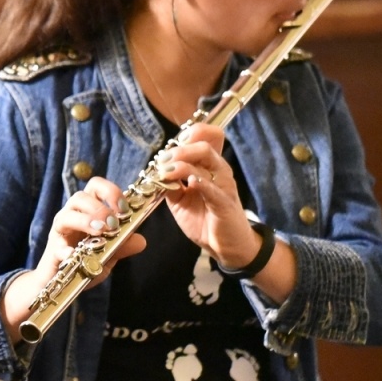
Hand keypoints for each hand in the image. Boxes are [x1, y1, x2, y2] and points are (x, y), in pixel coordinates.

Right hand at [3, 177, 147, 331]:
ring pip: (67, 215)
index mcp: (87, 211)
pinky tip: (74, 255)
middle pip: (80, 197)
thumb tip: (141, 241)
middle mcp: (71, 216)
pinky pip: (57, 247)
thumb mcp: (108, 255)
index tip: (123, 209)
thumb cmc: (83, 262)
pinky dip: (66, 250)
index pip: (96, 187)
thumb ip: (122, 246)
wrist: (58, 284)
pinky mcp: (52, 251)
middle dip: (99, 207)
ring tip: (99, 232)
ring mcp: (59, 232)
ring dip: (85, 221)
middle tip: (113, 224)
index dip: (110, 192)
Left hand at [152, 123, 263, 269]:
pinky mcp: (225, 203)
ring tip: (167, 171)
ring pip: (207, 160)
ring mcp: (224, 185)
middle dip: (179, 149)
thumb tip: (156, 171)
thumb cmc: (205, 219)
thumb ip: (170, 184)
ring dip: (183, 162)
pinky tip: (190, 182)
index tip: (171, 144)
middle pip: (204, 144)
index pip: (208, 136)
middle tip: (162, 161)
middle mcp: (219, 170)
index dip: (189, 134)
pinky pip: (213, 188)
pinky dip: (200, 182)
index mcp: (210, 166)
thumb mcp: (180, 200)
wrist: (225, 246)